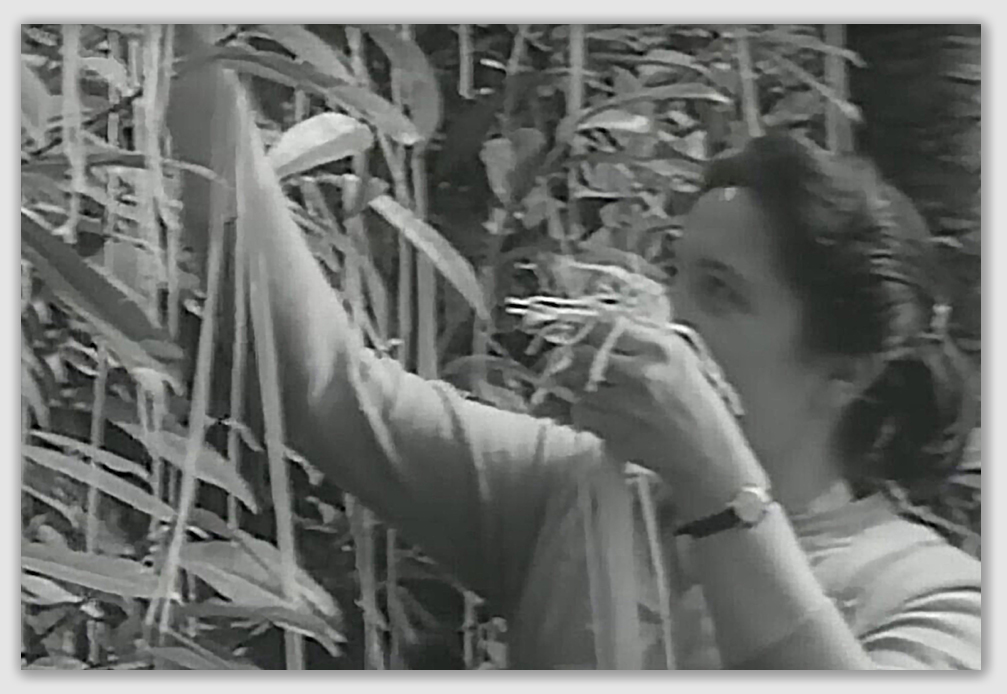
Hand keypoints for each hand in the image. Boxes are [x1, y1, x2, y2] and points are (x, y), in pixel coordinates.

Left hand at [559, 319, 768, 519]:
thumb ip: (642, 340)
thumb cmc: (697, 406)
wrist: (707, 456)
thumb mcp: (680, 360)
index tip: (584, 338)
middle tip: (572, 364)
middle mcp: (641, 372)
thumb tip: (599, 327)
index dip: (588, 332)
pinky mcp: (613, 431)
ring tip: (582, 391)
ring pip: (576, 386)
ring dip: (573, 388)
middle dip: (574, 359)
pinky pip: (579, 413)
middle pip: (583, 354)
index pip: (605, 327)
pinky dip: (578, 412)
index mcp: (660, 348)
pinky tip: (589, 412)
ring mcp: (625, 403)